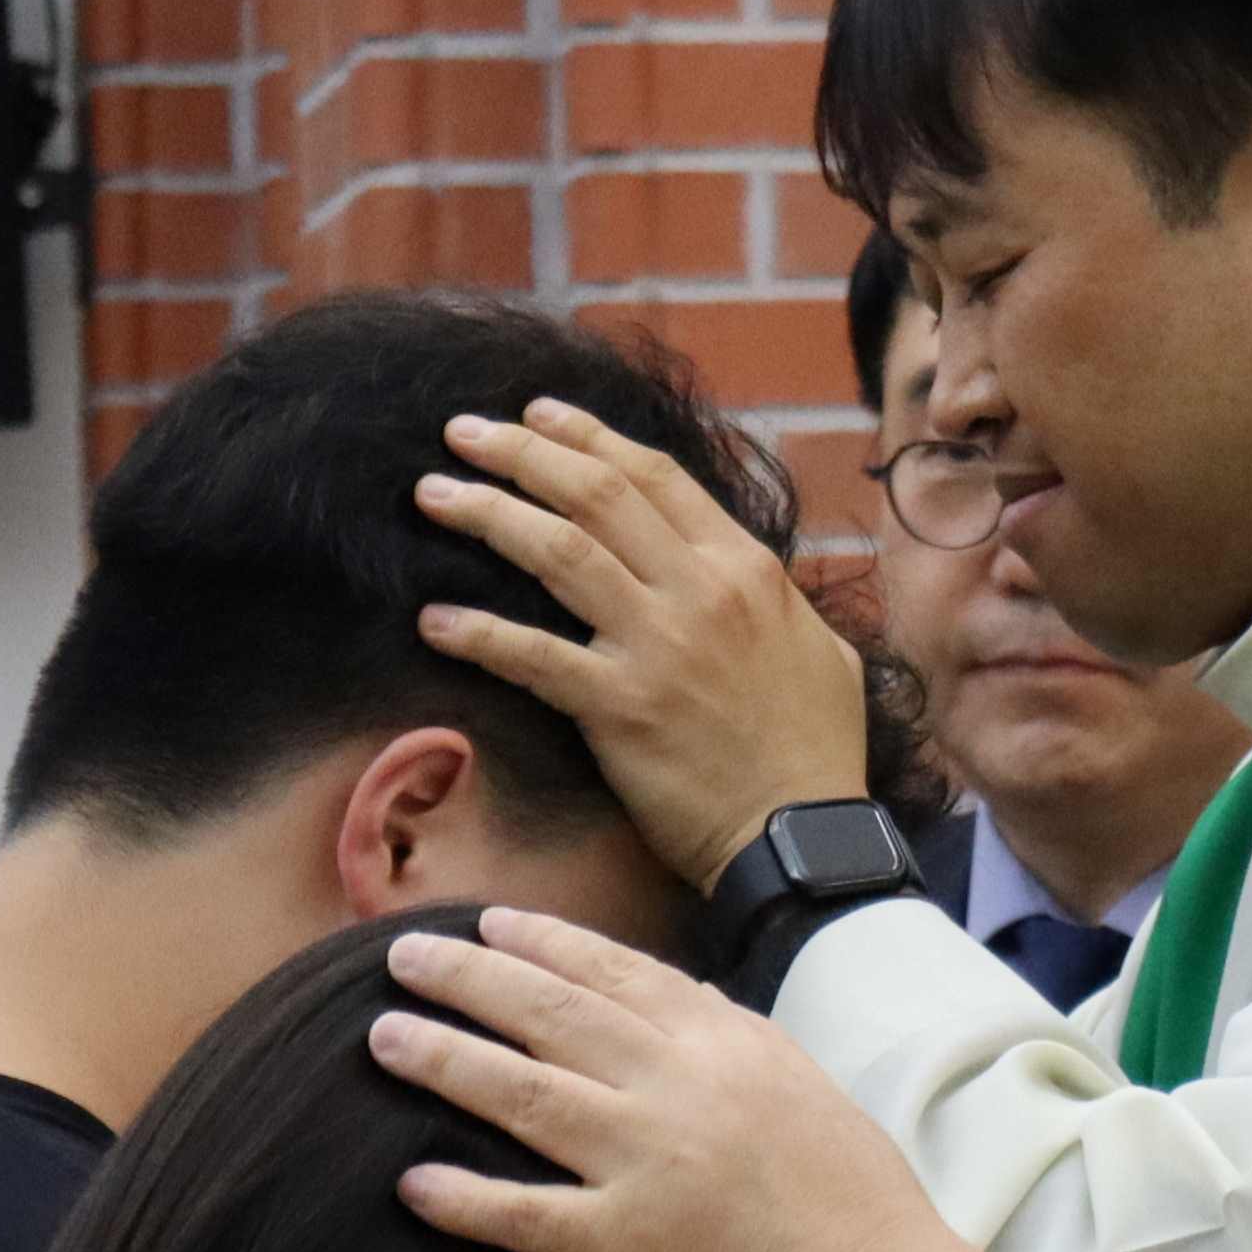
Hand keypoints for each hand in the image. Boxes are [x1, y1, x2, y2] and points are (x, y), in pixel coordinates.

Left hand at [376, 914, 1045, 1251]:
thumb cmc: (868, 1216)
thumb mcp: (812, 1097)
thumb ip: (741, 1047)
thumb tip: (685, 1004)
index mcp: (733, 1046)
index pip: (619, 973)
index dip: (544, 943)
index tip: (489, 924)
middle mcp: (684, 1088)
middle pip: (552, 1014)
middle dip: (468, 977)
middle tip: (402, 956)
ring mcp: (653, 1164)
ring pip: (523, 1094)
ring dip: (444, 1060)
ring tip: (383, 1038)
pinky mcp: (631, 1249)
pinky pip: (526, 1216)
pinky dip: (465, 1200)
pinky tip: (410, 1183)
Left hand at [415, 399, 875, 888]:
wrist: (803, 835)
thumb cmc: (816, 750)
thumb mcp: (818, 648)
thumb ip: (770, 599)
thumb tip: (744, 576)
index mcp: (745, 568)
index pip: (656, 475)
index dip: (588, 437)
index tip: (537, 415)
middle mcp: (700, 591)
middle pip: (595, 494)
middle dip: (520, 453)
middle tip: (462, 433)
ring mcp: (657, 646)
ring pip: (557, 551)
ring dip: (487, 513)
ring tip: (433, 495)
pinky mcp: (619, 708)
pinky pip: (532, 656)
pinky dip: (477, 633)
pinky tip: (433, 620)